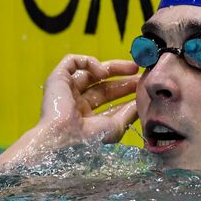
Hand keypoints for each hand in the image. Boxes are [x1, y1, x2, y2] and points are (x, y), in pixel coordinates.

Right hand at [0, 55, 138, 170]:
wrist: (66, 139)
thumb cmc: (89, 139)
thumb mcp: (116, 126)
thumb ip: (129, 113)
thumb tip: (142, 103)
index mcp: (86, 118)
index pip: (109, 101)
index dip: (126, 92)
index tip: (143, 86)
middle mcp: (75, 104)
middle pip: (102, 86)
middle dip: (123, 78)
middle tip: (141, 74)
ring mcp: (65, 91)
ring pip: (90, 72)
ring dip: (113, 67)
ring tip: (132, 68)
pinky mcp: (57, 79)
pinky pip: (72, 61)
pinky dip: (89, 62)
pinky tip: (103, 71)